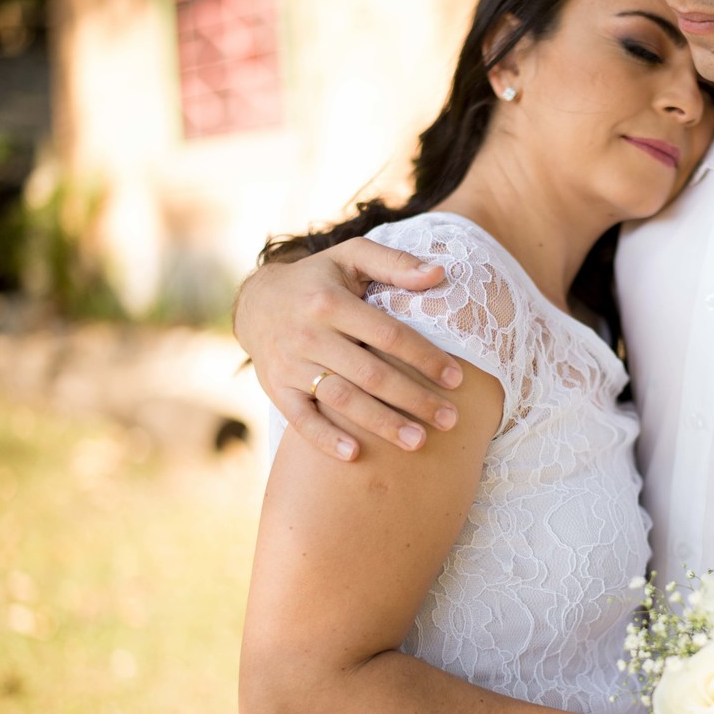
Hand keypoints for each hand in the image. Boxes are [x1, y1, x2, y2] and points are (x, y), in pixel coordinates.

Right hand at [233, 237, 459, 458]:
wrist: (256, 302)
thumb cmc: (319, 280)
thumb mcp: (351, 257)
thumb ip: (395, 263)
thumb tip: (440, 273)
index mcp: (330, 301)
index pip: (388, 334)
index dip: (425, 357)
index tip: (457, 379)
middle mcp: (308, 334)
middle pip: (370, 374)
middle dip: (413, 399)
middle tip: (450, 419)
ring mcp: (290, 364)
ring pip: (341, 400)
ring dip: (381, 424)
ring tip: (418, 442)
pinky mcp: (276, 389)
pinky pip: (300, 419)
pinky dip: (325, 439)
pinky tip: (355, 455)